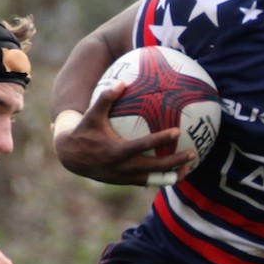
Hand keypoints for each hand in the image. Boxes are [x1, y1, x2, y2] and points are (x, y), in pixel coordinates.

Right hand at [54, 82, 196, 186]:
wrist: (70, 156)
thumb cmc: (84, 130)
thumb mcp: (91, 114)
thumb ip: (106, 98)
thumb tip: (121, 81)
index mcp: (116, 151)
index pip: (143, 145)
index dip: (160, 139)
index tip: (177, 131)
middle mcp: (122, 168)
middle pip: (155, 167)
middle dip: (175, 162)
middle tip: (193, 153)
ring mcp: (124, 177)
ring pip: (153, 180)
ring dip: (172, 175)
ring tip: (189, 170)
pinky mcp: (125, 182)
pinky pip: (147, 181)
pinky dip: (161, 178)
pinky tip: (174, 172)